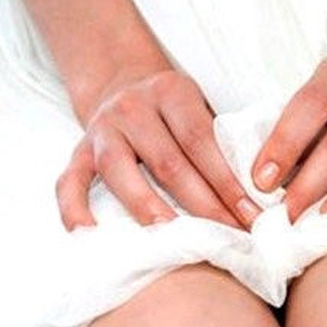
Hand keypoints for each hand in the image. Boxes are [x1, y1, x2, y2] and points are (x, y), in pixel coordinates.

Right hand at [56, 69, 262, 231]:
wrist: (121, 83)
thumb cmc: (173, 111)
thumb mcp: (199, 108)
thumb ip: (220, 142)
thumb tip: (258, 195)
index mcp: (171, 92)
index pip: (203, 141)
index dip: (228, 182)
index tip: (251, 217)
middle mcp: (133, 107)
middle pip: (168, 163)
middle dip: (203, 206)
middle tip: (228, 239)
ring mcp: (102, 129)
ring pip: (120, 172)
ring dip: (149, 209)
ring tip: (172, 243)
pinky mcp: (78, 151)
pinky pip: (69, 181)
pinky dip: (74, 208)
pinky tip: (87, 234)